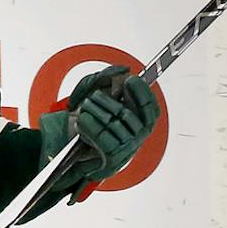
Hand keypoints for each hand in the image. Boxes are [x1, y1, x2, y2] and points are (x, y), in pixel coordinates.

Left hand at [66, 65, 158, 184]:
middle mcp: (138, 136)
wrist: (76, 149)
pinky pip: (103, 137)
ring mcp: (127, 148)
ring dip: (96, 112)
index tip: (131, 80)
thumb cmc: (91, 121)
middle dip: (109, 102)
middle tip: (94, 96)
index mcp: (140, 122)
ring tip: (84, 107)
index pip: (150, 108)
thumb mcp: (97, 95)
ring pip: (114, 124)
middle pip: (128, 114)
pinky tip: (83, 119)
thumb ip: (109, 79)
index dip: (143, 93)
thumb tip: (124, 70)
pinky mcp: (113, 157)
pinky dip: (90, 125)